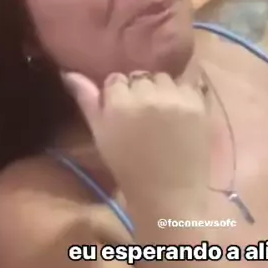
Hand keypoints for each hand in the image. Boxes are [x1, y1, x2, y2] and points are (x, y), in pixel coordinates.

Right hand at [64, 70, 209, 207]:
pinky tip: (180, 117)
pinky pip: (187, 86)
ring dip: (162, 91)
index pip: (115, 79)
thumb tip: (70, 73)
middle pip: (140, 77)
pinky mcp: (197, 105)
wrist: (168, 194)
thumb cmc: (129, 169)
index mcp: (117, 103)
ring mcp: (174, 98)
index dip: (118, 95)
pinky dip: (183, 97)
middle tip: (144, 117)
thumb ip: (87, 101)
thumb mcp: (100, 136)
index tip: (123, 114)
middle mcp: (146, 94)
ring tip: (163, 115)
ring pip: (164, 78)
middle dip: (140, 92)